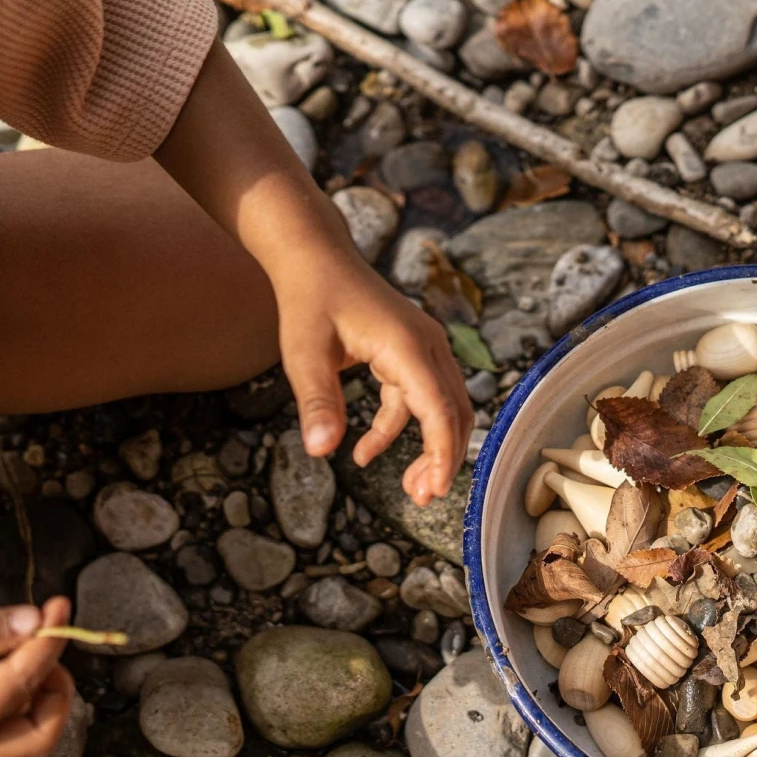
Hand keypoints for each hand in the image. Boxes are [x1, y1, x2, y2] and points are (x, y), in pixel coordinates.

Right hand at [0, 597, 74, 756]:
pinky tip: (11, 664)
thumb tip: (36, 620)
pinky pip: (8, 733)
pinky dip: (24, 703)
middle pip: (42, 737)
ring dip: (45, 700)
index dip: (49, 641)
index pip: (24, 684)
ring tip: (31, 653)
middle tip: (48, 644)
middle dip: (59, 690)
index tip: (60, 605)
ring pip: (29, 741)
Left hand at [276, 250, 473, 504]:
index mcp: (407, 346)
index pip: (439, 408)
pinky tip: (365, 452)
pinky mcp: (410, 352)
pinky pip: (416, 398)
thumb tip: (320, 452)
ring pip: (441, 407)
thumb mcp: (304, 355)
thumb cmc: (309, 300)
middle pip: (453, 412)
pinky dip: (398, 428)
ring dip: (426, 448)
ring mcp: (423, 348)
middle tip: (421, 498)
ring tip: (408, 488)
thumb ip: (317, 403)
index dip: (442, 453)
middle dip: (442, 458)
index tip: (436, 490)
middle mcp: (427, 346)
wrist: (314, 257)